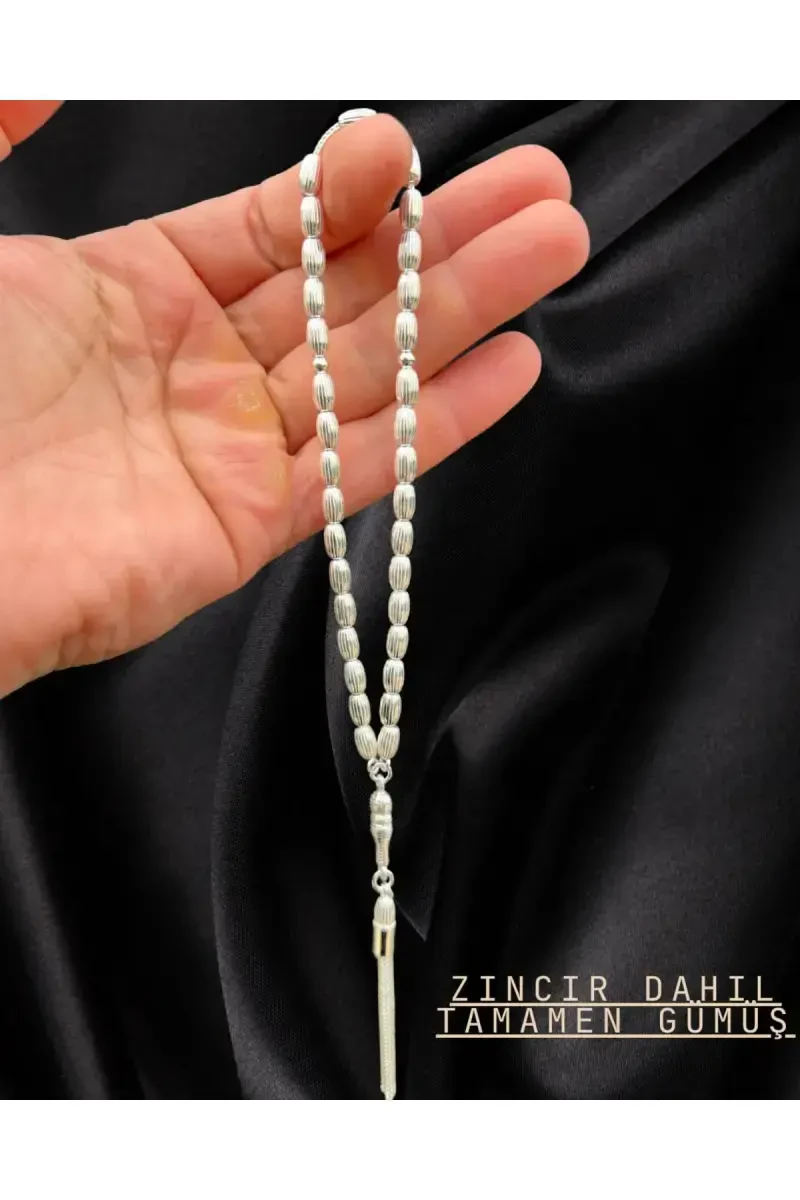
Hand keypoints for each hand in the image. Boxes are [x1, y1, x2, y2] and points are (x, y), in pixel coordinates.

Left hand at [0, 109, 588, 695]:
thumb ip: (15, 128)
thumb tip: (63, 67)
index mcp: (131, 290)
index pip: (268, 229)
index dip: (341, 190)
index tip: (401, 153)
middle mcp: (193, 368)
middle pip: (343, 293)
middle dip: (441, 241)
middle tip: (538, 190)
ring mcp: (225, 449)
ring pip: (370, 371)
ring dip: (464, 312)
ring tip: (555, 248)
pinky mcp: (245, 527)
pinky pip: (359, 470)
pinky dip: (440, 422)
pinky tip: (510, 367)